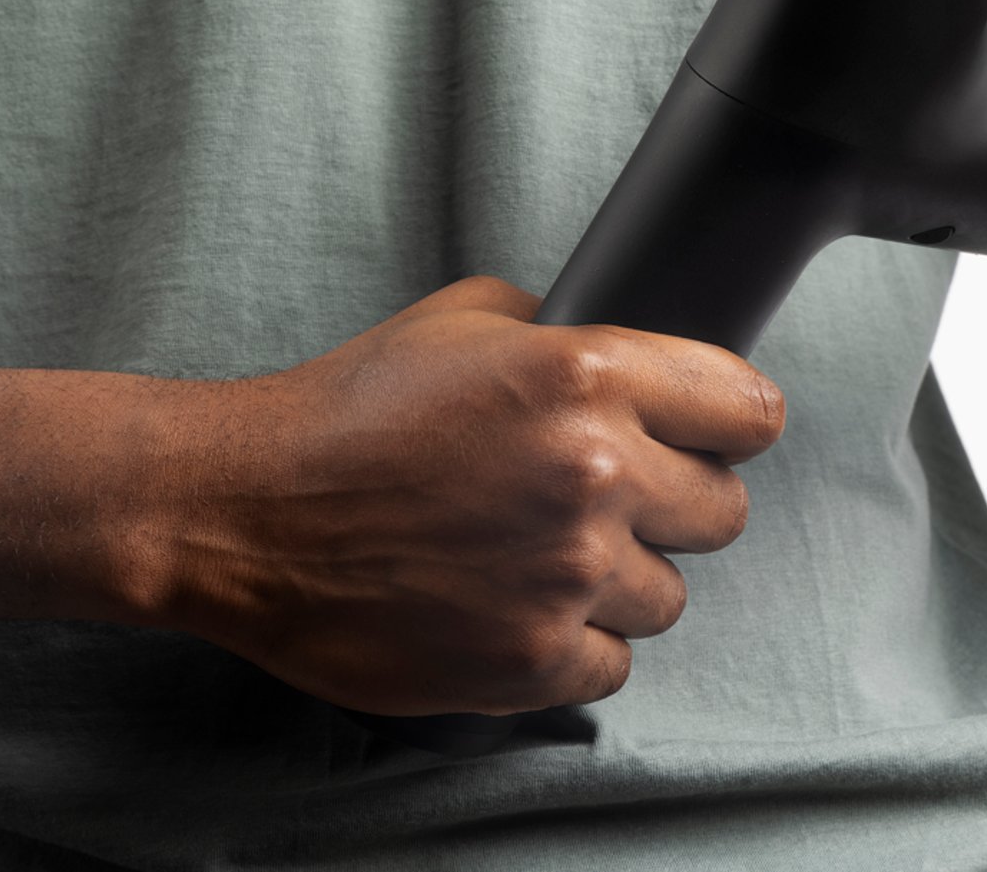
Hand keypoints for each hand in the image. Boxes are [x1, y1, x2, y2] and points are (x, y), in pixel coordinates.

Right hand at [148, 275, 784, 717]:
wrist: (237, 509)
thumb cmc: (344, 411)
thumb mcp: (466, 321)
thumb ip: (566, 329)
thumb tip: (632, 353)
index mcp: (591, 374)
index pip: (750, 410)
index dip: (734, 425)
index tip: (717, 438)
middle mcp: (596, 473)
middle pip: (723, 512)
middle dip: (677, 505)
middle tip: (614, 503)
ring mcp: (566, 573)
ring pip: (668, 596)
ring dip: (619, 582)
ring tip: (541, 559)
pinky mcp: (528, 659)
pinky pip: (611, 665)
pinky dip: (573, 646)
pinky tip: (517, 609)